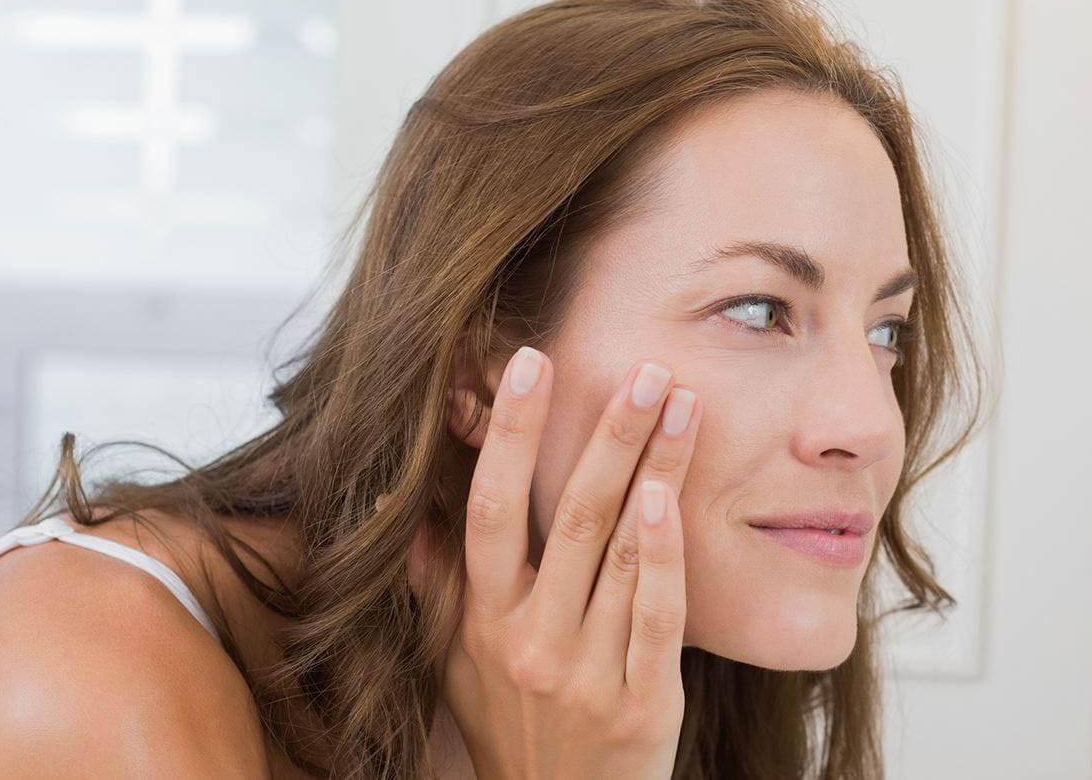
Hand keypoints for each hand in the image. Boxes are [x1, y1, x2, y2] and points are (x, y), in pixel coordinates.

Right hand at [425, 348, 700, 779]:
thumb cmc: (513, 727)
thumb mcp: (454, 663)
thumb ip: (436, 587)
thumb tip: (408, 512)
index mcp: (482, 621)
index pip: (488, 510)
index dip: (509, 435)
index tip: (530, 363)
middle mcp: (528, 640)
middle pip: (567, 518)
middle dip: (608, 436)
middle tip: (645, 369)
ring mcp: (584, 672)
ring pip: (618, 554)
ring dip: (654, 473)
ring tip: (683, 408)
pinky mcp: (640, 703)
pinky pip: (655, 619)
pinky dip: (662, 559)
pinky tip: (671, 503)